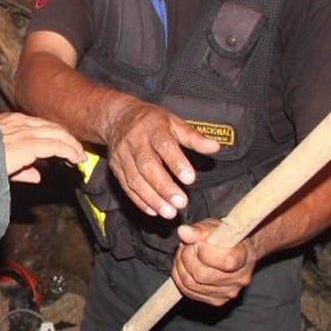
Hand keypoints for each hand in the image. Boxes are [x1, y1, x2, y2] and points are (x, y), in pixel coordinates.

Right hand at [0, 112, 85, 183]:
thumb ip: (21, 168)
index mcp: (10, 122)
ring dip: (71, 145)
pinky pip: (56, 145)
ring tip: (79, 156)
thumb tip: (37, 176)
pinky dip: (69, 151)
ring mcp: (25, 131)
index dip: (54, 136)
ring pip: (58, 134)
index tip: (64, 147)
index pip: (39, 125)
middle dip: (66, 139)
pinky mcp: (30, 143)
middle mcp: (19, 123)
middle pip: (52, 127)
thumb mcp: (0, 161)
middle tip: (76, 152)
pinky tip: (76, 158)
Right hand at [104, 100, 220, 218]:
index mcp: (153, 129)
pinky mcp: (116, 168)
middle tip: (180, 203)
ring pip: (135, 179)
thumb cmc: (152, 122)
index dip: (176, 163)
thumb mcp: (174, 122)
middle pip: (147, 166)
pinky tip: (153, 210)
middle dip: (164, 187)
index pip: (164, 146)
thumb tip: (215, 147)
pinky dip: (139, 200)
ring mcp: (123, 156)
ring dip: (152, 198)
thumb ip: (194, 137)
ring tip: (169, 212)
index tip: (190, 179)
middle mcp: (135, 142)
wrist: (119, 118)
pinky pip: (126, 186)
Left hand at [171, 219, 257, 305]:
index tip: (199, 242)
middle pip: (202, 274)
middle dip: (187, 256)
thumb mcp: (214, 227)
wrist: (235, 250)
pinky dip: (180, 277)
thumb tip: (183, 232)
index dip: (206, 251)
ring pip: (191, 283)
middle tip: (188, 245)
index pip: (226, 261)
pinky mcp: (217, 300)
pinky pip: (188, 291)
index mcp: (245, 256)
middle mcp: (240, 278)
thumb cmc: (225, 236)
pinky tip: (185, 265)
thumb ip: (199, 229)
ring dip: (181, 266)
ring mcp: (228, 292)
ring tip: (185, 253)